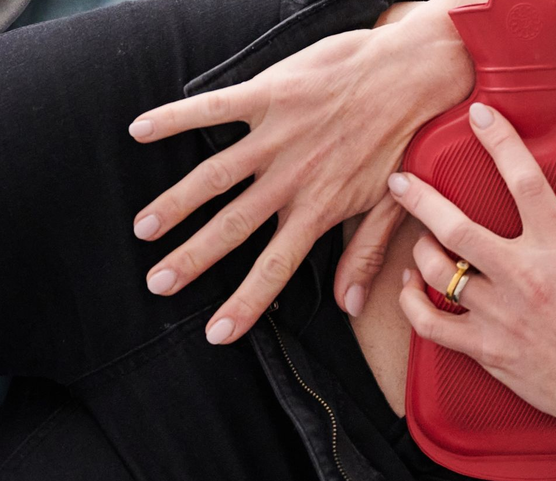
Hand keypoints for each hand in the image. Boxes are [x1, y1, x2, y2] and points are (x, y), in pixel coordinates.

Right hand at [127, 3, 471, 343]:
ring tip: (144, 229)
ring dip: (176, 204)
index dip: (245, 302)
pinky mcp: (270, 93)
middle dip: (193, 259)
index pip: (277, 267)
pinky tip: (139, 131)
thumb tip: (348, 306)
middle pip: (233, 227)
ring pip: (215, 176)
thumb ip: (364, 254)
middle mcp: (293, 178)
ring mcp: (278, 135)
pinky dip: (176, 117)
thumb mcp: (393, 203)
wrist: (415, 71)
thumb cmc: (407, 138)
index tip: (217, 333)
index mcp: (321, 208)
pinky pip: (214, 108)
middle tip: (157, 284)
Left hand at [389, 103, 555, 456]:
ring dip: (422, 249)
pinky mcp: (486, 349)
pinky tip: (409, 288)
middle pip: (456, 226)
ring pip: (438, 271)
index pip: (523, 181)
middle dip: (421, 198)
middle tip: (401, 181)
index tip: (479, 116)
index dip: (498, 141)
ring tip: (420, 238)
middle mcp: (523, 277)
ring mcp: (499, 315)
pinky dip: (412, 303)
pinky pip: (430, 323)